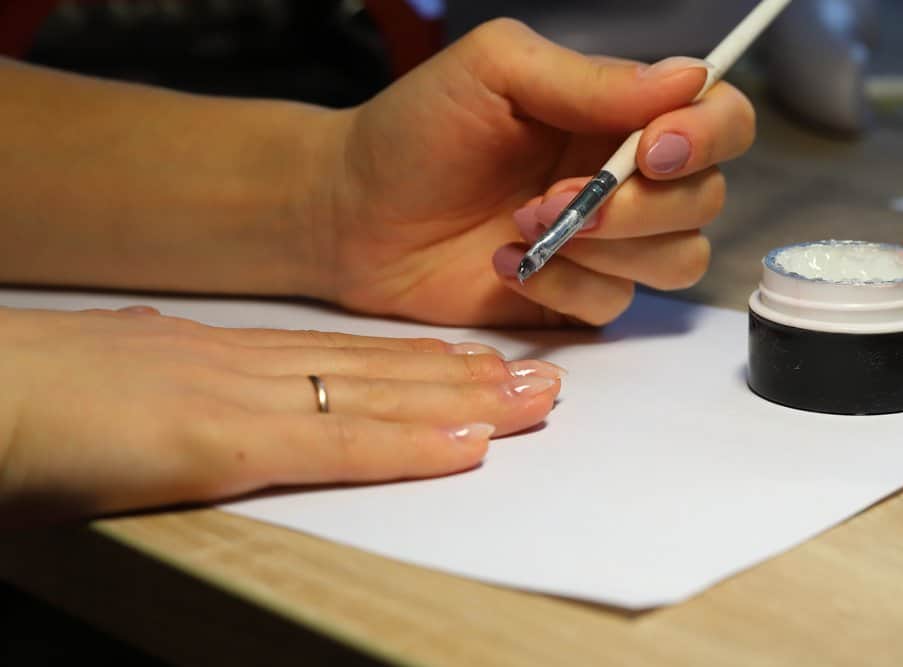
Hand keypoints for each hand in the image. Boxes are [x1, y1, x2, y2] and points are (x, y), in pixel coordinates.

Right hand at [0, 306, 561, 525]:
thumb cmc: (28, 392)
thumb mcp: (114, 373)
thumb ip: (160, 371)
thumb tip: (173, 365)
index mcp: (222, 356)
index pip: (342, 357)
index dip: (418, 362)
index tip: (472, 362)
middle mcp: (246, 366)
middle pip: (380, 370)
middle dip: (468, 377)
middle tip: (538, 378)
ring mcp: (239, 397)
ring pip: (378, 396)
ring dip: (465, 401)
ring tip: (533, 401)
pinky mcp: (218, 440)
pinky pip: (335, 442)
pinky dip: (408, 442)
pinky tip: (467, 443)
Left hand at [314, 19, 754, 325]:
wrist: (354, 212)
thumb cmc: (417, 129)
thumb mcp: (496, 73)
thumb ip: (590, 78)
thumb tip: (689, 76)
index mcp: (618, 113)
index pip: (719, 119)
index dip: (707, 136)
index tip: (654, 149)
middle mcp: (627, 177)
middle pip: (705, 200)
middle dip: (641, 206)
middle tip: (563, 198)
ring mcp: (605, 243)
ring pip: (678, 260)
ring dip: (608, 248)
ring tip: (523, 225)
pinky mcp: (575, 295)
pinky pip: (614, 305)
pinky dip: (564, 285)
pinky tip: (503, 264)